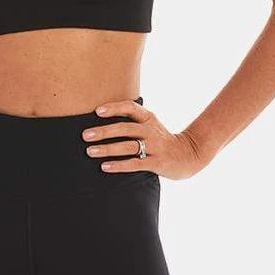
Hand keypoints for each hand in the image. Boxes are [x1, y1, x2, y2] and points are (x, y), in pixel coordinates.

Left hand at [81, 98, 208, 180]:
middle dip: (104, 131)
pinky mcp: (157, 163)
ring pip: (128, 146)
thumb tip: (100, 117)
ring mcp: (155, 147)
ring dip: (107, 149)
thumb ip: (132, 120)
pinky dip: (119, 165)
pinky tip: (105, 167)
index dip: (114, 108)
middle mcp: (151, 130)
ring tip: (90, 151)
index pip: (130, 108)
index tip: (97, 111)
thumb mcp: (150, 125)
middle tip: (85, 135)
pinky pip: (135, 164)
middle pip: (125, 128)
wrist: (189, 155)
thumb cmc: (160, 139)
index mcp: (148, 118)